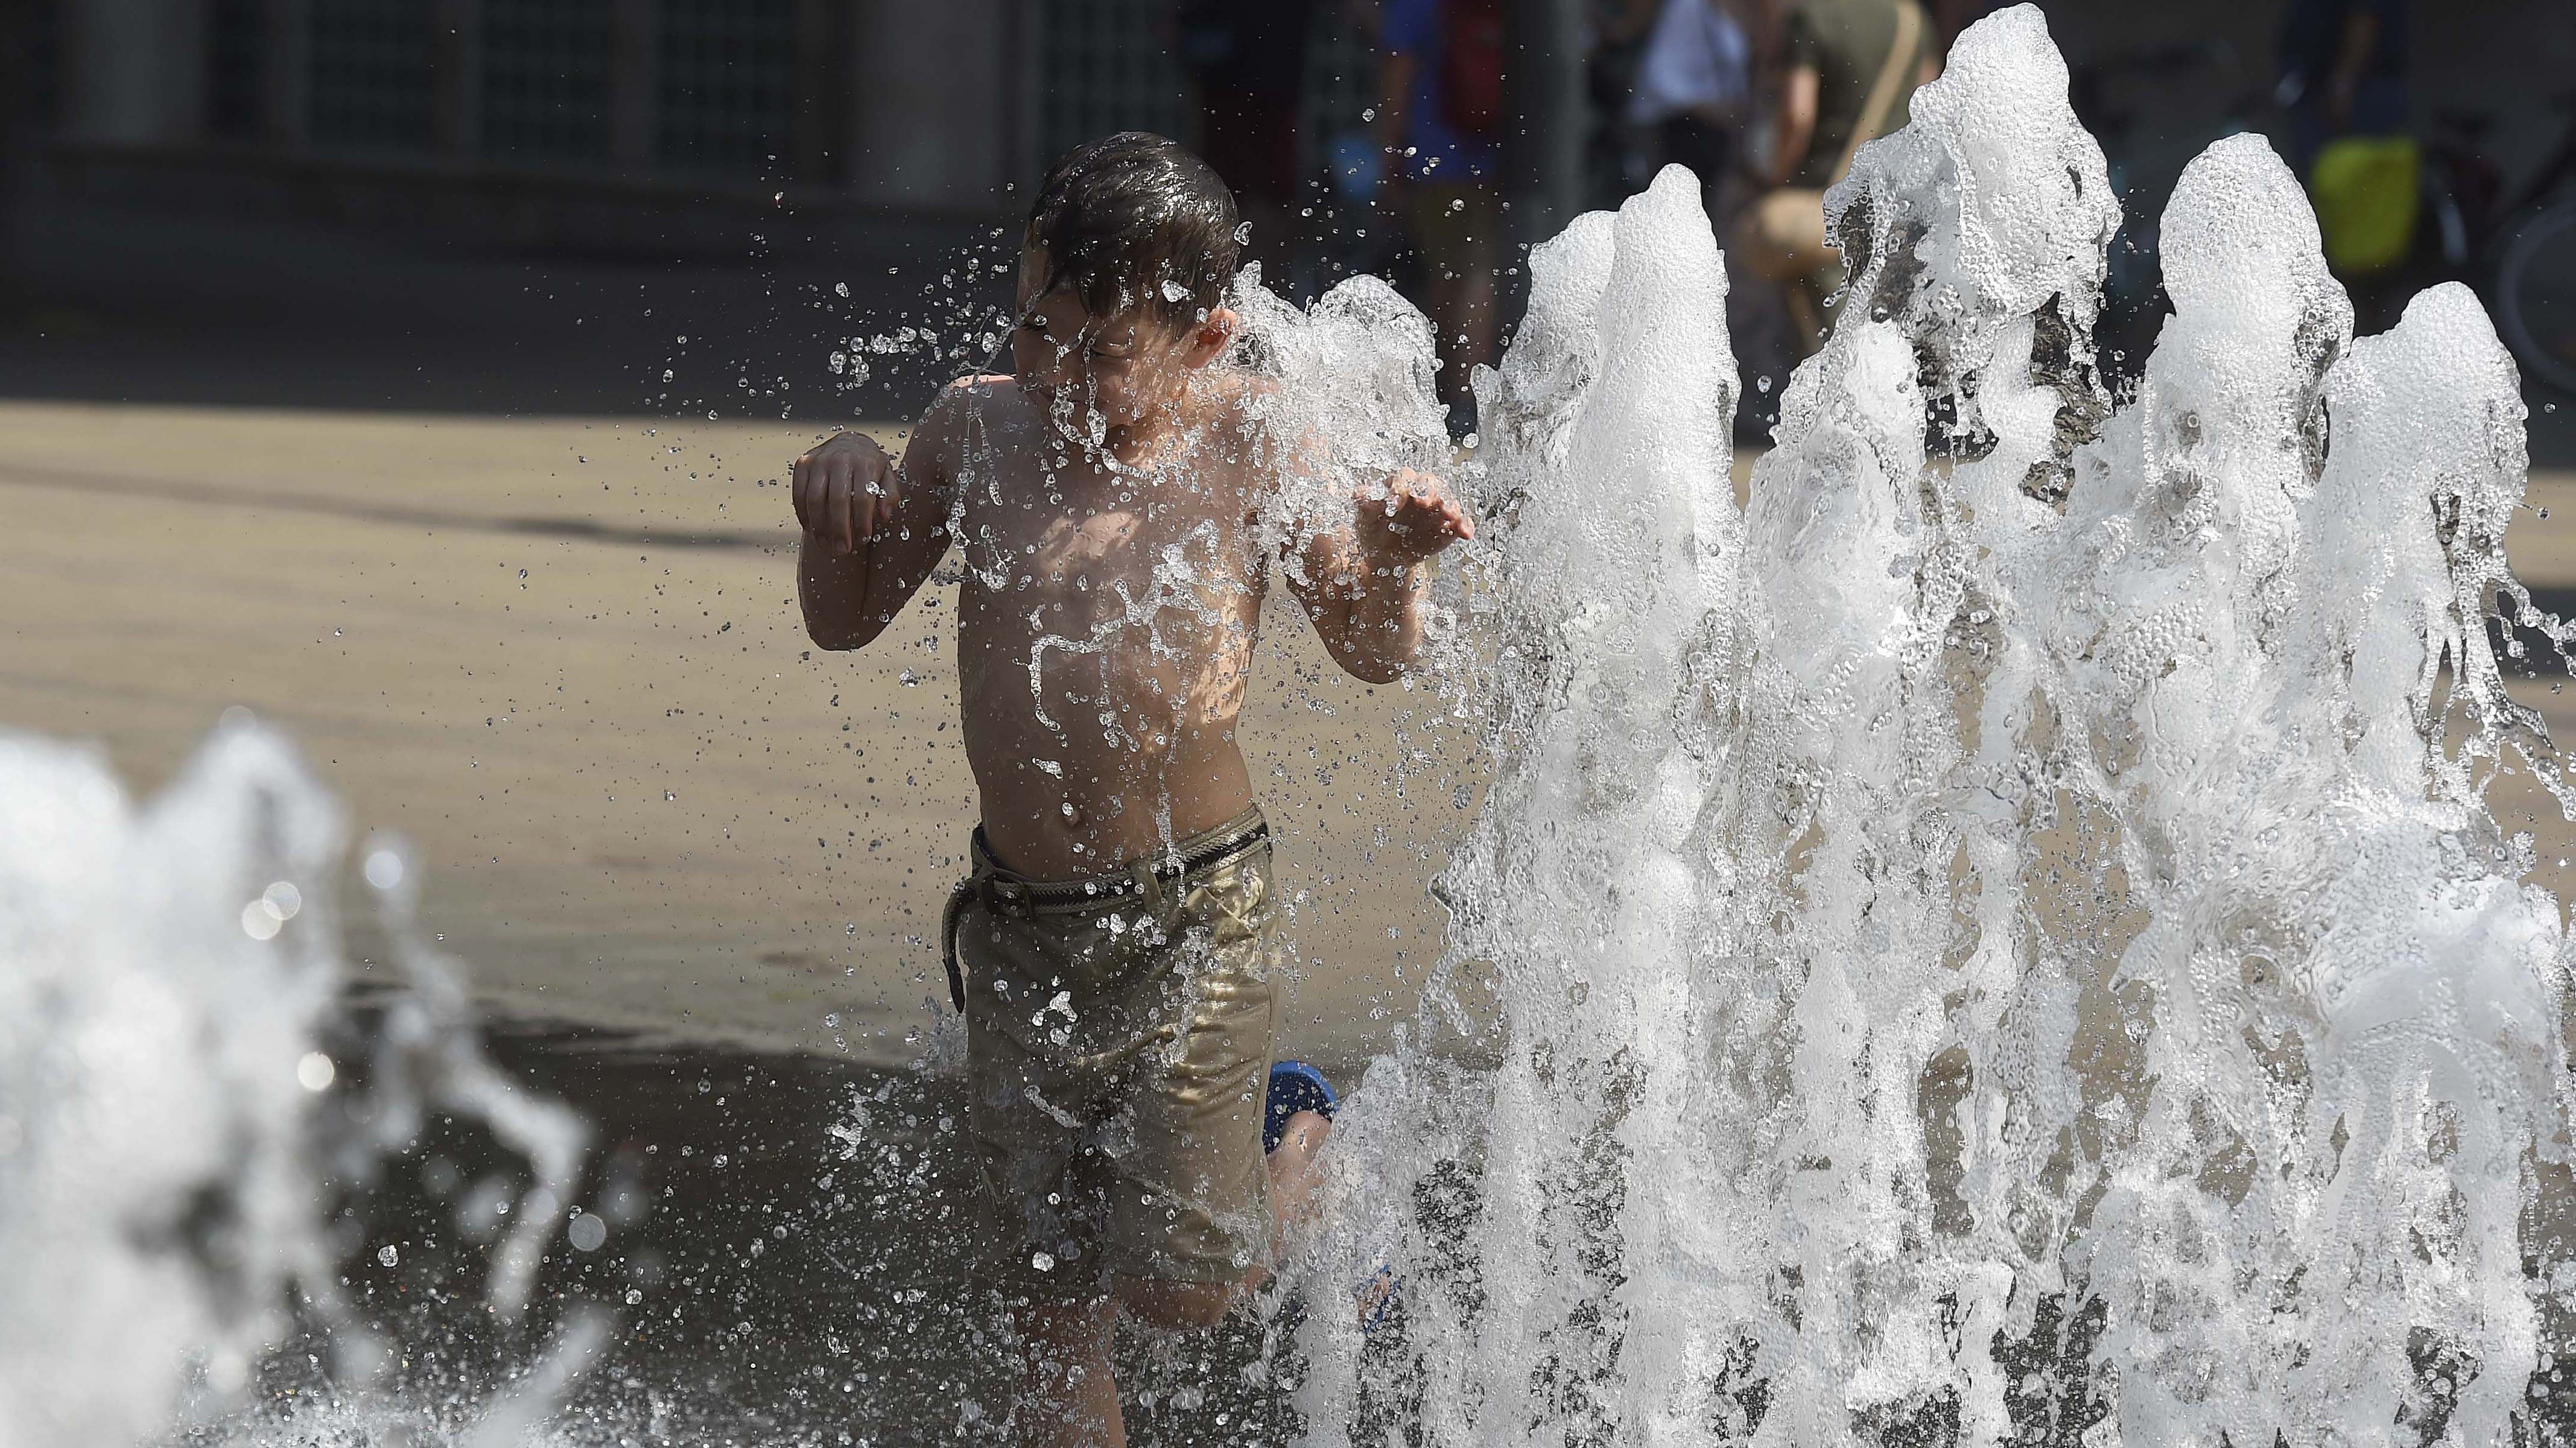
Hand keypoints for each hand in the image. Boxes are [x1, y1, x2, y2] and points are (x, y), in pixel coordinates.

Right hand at [791, 431, 898, 554]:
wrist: (851, 443)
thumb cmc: (871, 468)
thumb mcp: (887, 478)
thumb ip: (889, 496)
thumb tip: (884, 516)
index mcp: (865, 462)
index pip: (862, 498)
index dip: (862, 522)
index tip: (863, 540)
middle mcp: (841, 458)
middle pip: (837, 501)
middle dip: (839, 530)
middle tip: (841, 550)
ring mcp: (819, 460)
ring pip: (815, 499)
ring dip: (819, 526)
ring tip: (825, 545)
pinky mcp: (803, 464)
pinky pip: (799, 494)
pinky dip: (803, 514)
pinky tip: (811, 529)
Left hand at [1356, 469, 1473, 565]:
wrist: (1386, 557)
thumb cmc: (1373, 530)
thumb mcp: (1364, 518)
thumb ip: (1363, 504)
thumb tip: (1358, 492)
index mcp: (1400, 486)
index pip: (1403, 478)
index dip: (1399, 488)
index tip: (1393, 504)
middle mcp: (1421, 493)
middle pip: (1430, 482)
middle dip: (1429, 491)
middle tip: (1424, 503)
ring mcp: (1437, 509)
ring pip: (1448, 500)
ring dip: (1450, 505)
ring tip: (1449, 514)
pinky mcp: (1449, 526)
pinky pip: (1462, 522)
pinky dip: (1465, 526)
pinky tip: (1465, 533)